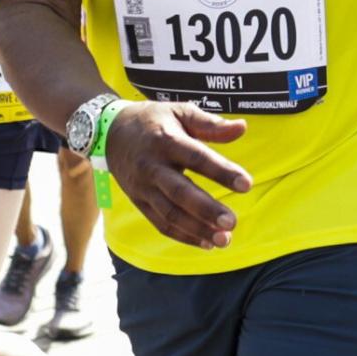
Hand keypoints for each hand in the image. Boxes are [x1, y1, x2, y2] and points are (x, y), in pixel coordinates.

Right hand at [104, 101, 251, 250]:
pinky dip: (183, 236)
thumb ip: (211, 124)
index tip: (247, 184)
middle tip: (232, 222)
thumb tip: (242, 128)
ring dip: (197, 230)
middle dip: (206, 210)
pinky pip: (161, 223)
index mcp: (166, 140)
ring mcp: (143, 187)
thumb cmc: (153, 120)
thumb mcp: (180, 111)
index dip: (222, 171)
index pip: (197, 158)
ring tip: (224, 239)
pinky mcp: (139, 202)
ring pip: (170, 213)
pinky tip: (206, 243)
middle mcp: (152, 166)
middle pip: (180, 192)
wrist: (110, 132)